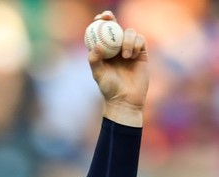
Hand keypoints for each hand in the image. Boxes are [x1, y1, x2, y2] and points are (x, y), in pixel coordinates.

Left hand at [88, 11, 148, 126]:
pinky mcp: (141, 53)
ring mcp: (129, 49)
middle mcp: (116, 48)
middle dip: (111, 19)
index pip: (100, 32)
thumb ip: (94, 60)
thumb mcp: (97, 74)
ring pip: (129, 32)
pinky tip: (131, 56)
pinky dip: (135, 44)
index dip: (99, 22)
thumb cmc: (108, 88)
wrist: (125, 99)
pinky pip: (140, 40)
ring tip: (124, 55)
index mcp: (103, 51)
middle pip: (115, 27)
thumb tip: (98, 45)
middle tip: (108, 17)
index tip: (98, 18)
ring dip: (127, 40)